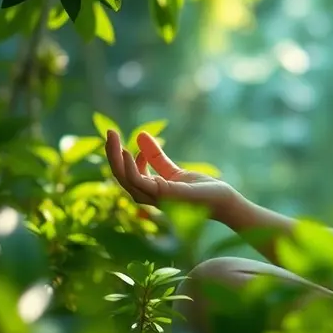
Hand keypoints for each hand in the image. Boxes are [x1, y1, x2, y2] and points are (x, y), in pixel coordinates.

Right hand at [105, 130, 236, 220]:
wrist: (222, 199)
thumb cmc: (201, 189)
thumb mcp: (173, 170)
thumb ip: (157, 157)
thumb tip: (139, 135)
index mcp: (150, 192)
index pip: (128, 177)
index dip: (124, 159)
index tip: (133, 143)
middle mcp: (150, 197)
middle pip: (121, 177)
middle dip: (112, 155)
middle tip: (109, 133)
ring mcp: (155, 198)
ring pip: (125, 179)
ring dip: (116, 158)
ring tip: (112, 138)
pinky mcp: (163, 195)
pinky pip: (139, 182)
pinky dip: (130, 167)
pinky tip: (127, 152)